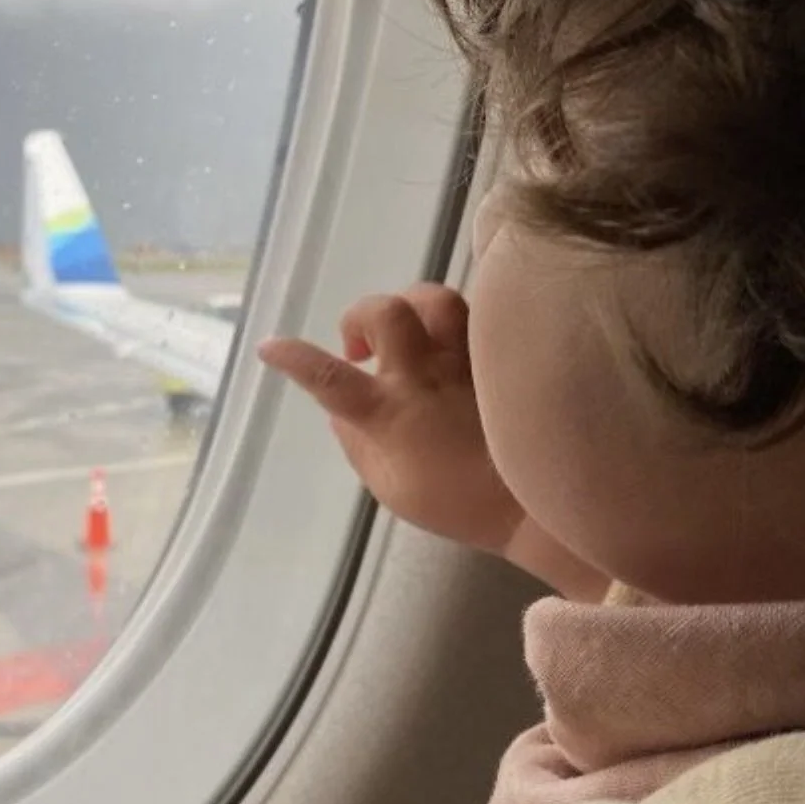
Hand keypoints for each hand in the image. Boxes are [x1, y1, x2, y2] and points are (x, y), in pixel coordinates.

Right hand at [259, 285, 610, 601]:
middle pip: (386, 312)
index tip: (271, 347)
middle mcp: (425, 377)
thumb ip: (357, 442)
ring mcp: (465, 361)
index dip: (294, 359)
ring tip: (406, 335)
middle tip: (361, 349)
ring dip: (408, 307)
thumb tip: (338, 409)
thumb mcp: (389, 487)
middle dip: (360, 317)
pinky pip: (471, 315)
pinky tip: (444, 344)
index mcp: (390, 415)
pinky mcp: (495, 356)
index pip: (329, 379)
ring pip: (434, 299)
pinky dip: (448, 320)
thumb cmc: (455, 503)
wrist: (533, 504)